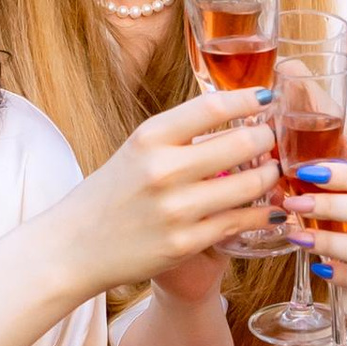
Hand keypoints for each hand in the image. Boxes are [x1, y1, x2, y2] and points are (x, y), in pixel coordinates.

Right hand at [66, 90, 280, 298]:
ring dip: (269, 176)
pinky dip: (262, 214)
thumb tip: (231, 116)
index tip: (266, 97)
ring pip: (249, 185)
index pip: (212, 107)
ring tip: (272, 172)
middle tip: (271, 139)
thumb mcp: (136, 152)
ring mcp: (176, 209)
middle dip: (266, 139)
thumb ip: (178, 136)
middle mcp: (163, 169)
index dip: (247, 100)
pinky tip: (271, 209)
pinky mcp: (185, 243)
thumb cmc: (110, 195)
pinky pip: (239, 222)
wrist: (74, 248)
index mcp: (149, 138)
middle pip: (240, 143)